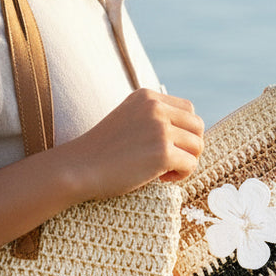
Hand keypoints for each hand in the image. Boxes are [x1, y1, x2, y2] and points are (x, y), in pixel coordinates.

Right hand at [58, 88, 204, 200]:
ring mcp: (160, 129)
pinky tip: (161, 178)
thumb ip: (153, 118)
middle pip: (197, 125)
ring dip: (186, 161)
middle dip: (189, 146)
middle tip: (168, 161)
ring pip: (197, 146)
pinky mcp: (162, 152)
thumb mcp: (128, 120)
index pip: (187, 109)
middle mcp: (155, 107)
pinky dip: (181, 175)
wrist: (78, 168)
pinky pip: (191, 164)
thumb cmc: (102, 151)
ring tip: (164, 171)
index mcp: (146, 96)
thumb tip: (190, 134)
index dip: (181, 131)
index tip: (162, 146)